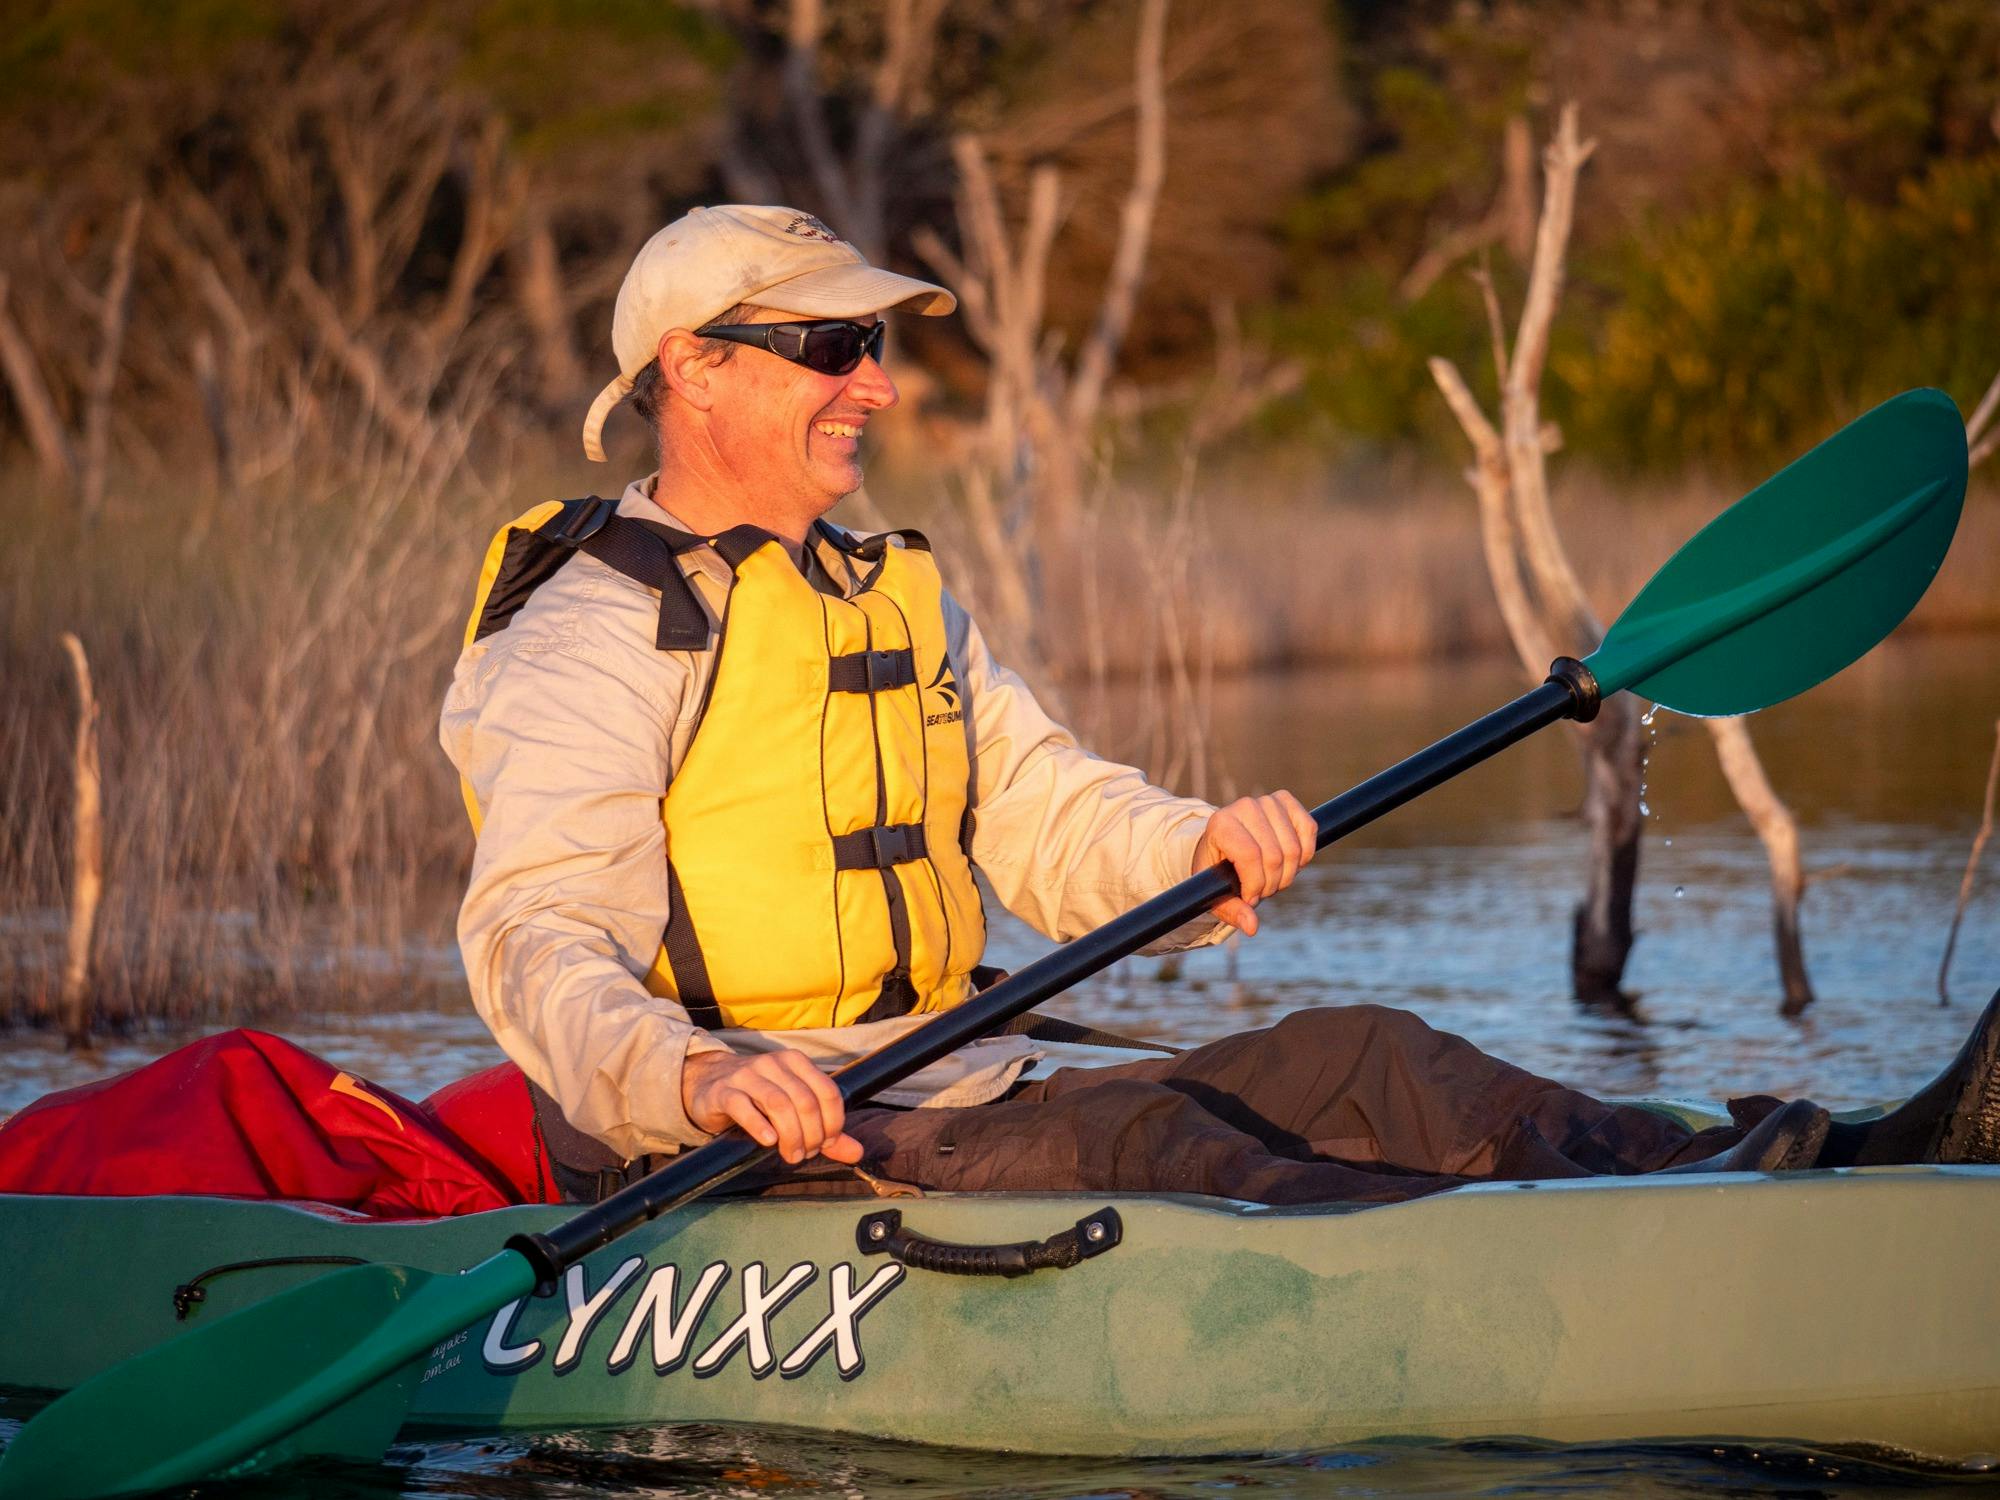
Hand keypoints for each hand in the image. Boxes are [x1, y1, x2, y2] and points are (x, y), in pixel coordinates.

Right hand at [681, 1048, 863, 1164]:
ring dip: (789, 1135)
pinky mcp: (724, 1091)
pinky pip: (744, 1107)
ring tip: (789, 1154)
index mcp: (796, 1062)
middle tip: (803, 1154)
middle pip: (804, 1101)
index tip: (827, 1143)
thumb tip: (856, 1152)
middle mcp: (774, 1063)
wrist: (707, 1083)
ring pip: (778, 1103)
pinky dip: (759, 1126)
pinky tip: (768, 1141)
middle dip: (811, 1134)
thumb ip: (824, 1129)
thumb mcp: (793, 1107)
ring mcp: (747, 1075)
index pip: (828, 1091)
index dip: (833, 1122)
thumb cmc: (757, 1097)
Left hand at [1190, 790, 1318, 935]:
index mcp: (1221, 824)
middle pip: (1275, 856)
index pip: (1250, 856)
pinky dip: (1305, 854)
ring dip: (1289, 873)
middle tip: (1263, 891)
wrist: (1223, 842)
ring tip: (1274, 878)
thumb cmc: (1218, 869)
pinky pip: (1309, 829)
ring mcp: (1267, 801)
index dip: (1256, 884)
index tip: (1250, 898)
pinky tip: (1292, 863)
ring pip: (1294, 848)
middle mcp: (1244, 807)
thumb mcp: (1216, 893)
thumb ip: (1232, 911)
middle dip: (1273, 883)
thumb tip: (1252, 926)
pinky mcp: (1287, 801)